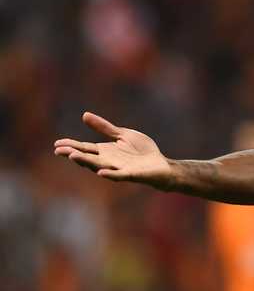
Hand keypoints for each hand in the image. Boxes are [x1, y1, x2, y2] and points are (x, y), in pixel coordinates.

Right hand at [54, 112, 173, 185]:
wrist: (161, 164)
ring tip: (73, 156)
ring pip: (99, 166)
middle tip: (59, 150)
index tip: (57, 143)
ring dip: (86, 162)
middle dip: (73, 154)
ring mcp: (118, 168)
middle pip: (87, 157)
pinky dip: (110, 174)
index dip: (71, 145)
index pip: (85, 148)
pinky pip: (118, 176)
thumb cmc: (142, 151)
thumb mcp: (122, 134)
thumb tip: (84, 115)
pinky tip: (101, 172)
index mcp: (105, 151)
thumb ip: (105, 128)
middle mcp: (108, 161)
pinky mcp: (131, 175)